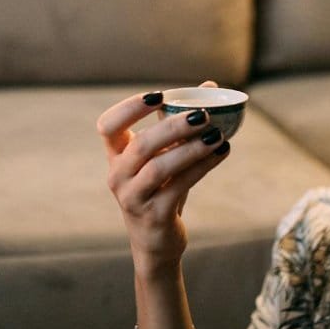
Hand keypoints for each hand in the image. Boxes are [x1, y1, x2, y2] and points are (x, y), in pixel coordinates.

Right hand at [97, 81, 231, 275]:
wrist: (156, 241)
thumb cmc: (161, 190)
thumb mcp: (165, 156)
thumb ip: (180, 123)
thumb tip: (209, 87)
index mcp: (116, 156)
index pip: (108, 125)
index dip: (130, 108)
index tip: (159, 95)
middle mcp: (118, 176)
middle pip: (141, 144)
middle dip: (173, 126)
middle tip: (203, 115)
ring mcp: (133, 198)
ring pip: (160, 167)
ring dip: (191, 149)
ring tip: (217, 135)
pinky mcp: (153, 216)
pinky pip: (179, 186)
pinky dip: (203, 167)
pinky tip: (222, 152)